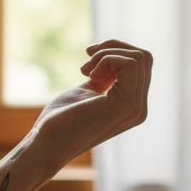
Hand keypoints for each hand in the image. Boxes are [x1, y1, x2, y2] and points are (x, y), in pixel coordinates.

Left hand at [32, 39, 151, 163]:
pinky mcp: (126, 104)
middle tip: (87, 59)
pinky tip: (88, 76)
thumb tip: (115, 57)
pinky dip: (106, 59)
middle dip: (113, 47)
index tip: (88, 57)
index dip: (115, 51)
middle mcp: (139, 109)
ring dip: (106, 53)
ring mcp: (135, 108)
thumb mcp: (88, 91)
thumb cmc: (60, 119)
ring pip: (139, 57)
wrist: (46, 143)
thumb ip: (105, 78)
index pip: (142, 65)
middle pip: (144, 57)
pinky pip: (129, 64)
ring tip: (85, 70)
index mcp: (132, 105)